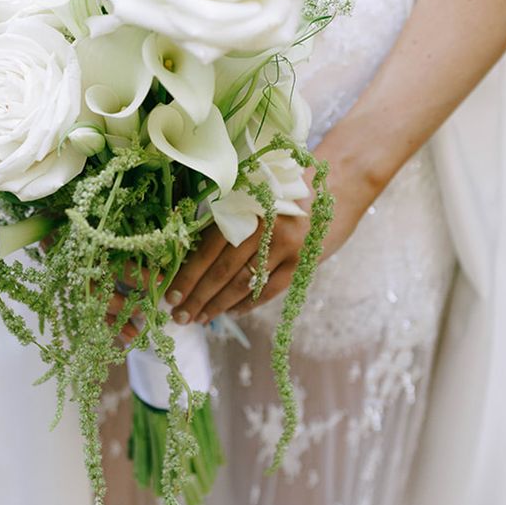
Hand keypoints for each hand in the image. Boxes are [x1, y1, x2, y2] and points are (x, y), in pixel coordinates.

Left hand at [165, 150, 382, 324]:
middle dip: (198, 297)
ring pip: (244, 284)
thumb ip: (225, 224)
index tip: (170, 295)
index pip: (208, 249)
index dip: (188, 275)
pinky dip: (248, 303)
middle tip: (180, 316)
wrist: (335, 186)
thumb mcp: (250, 197)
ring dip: (218, 305)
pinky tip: (230, 313)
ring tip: (200, 318)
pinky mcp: (303, 261)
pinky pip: (270, 290)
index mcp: (244, 207)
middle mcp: (265, 227)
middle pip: (223, 271)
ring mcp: (287, 246)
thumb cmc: (281, 192)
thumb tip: (187, 261)